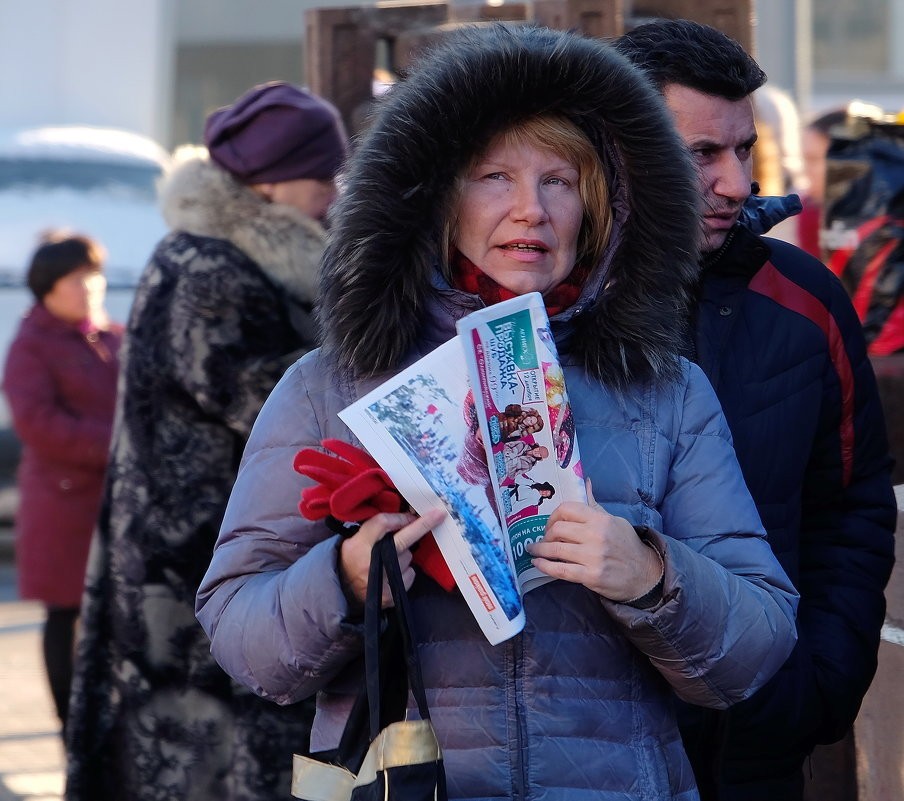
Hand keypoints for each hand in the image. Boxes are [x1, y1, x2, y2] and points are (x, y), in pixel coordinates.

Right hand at [339, 508, 446, 607]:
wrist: (345, 591)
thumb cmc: (353, 559)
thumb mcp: (355, 538)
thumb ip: (376, 527)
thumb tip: (405, 518)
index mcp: (359, 545)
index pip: (382, 524)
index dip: (400, 518)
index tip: (414, 513)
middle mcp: (372, 562)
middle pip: (403, 540)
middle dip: (422, 526)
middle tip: (438, 514)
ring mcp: (384, 580)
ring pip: (408, 556)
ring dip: (404, 555)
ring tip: (388, 561)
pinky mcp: (393, 594)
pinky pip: (410, 573)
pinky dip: (406, 571)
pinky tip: (393, 574)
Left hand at [526, 481, 661, 600]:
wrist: (645, 575)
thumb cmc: (627, 545)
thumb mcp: (614, 520)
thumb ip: (595, 505)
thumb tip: (585, 482)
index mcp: (600, 519)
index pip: (567, 509)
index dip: (553, 516)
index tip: (550, 524)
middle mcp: (596, 535)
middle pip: (558, 528)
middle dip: (546, 534)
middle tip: (544, 539)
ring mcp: (593, 556)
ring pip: (555, 549)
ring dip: (539, 549)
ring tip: (533, 551)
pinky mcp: (591, 576)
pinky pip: (560, 570)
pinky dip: (545, 566)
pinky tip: (538, 564)